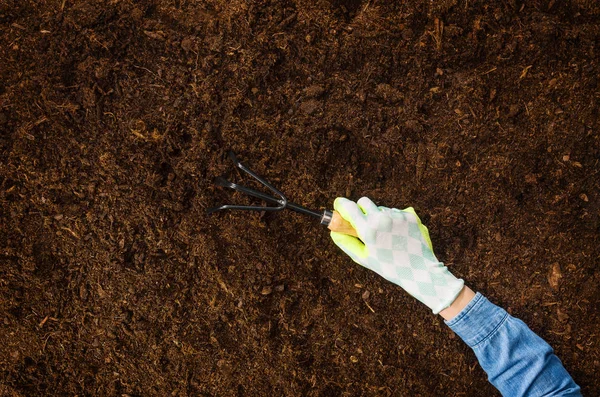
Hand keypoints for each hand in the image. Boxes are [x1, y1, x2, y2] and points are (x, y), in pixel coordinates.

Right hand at [330, 197, 463, 313]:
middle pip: (364, 201)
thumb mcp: (364, 258)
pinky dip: (393, 220)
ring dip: (379, 216)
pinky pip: (396, 212)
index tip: (338, 205)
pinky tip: (398, 234)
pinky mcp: (410, 215)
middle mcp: (382, 218)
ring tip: (386, 236)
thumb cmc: (389, 267)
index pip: (349, 207)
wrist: (420, 271)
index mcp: (368, 229)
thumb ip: (346, 243)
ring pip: (381, 208)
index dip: (341, 204)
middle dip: (360, 208)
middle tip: (362, 220)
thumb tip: (333, 232)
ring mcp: (397, 216)